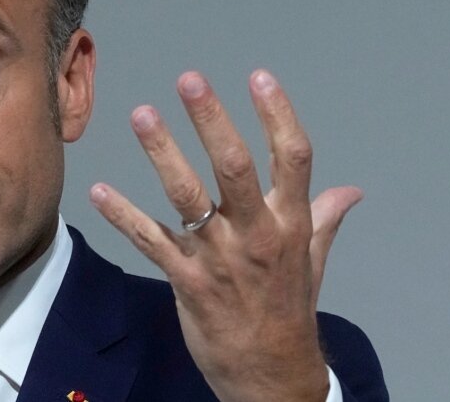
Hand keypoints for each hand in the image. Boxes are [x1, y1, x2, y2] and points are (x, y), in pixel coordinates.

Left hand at [89, 70, 362, 401]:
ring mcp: (218, 256)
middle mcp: (256, 233)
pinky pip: (150, 240)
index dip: (277, 114)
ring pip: (187, 195)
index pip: (292, 158)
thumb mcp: (312, 262)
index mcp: (290, 223)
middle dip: (211, 120)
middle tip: (189, 81)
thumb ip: (323, 218)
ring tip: (143, 114)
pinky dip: (122, 215)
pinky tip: (99, 192)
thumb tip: (350, 190)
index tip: (259, 76)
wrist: (270, 373)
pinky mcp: (186, 279)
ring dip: (162, 152)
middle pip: (234, 166)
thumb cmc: (287, 309)